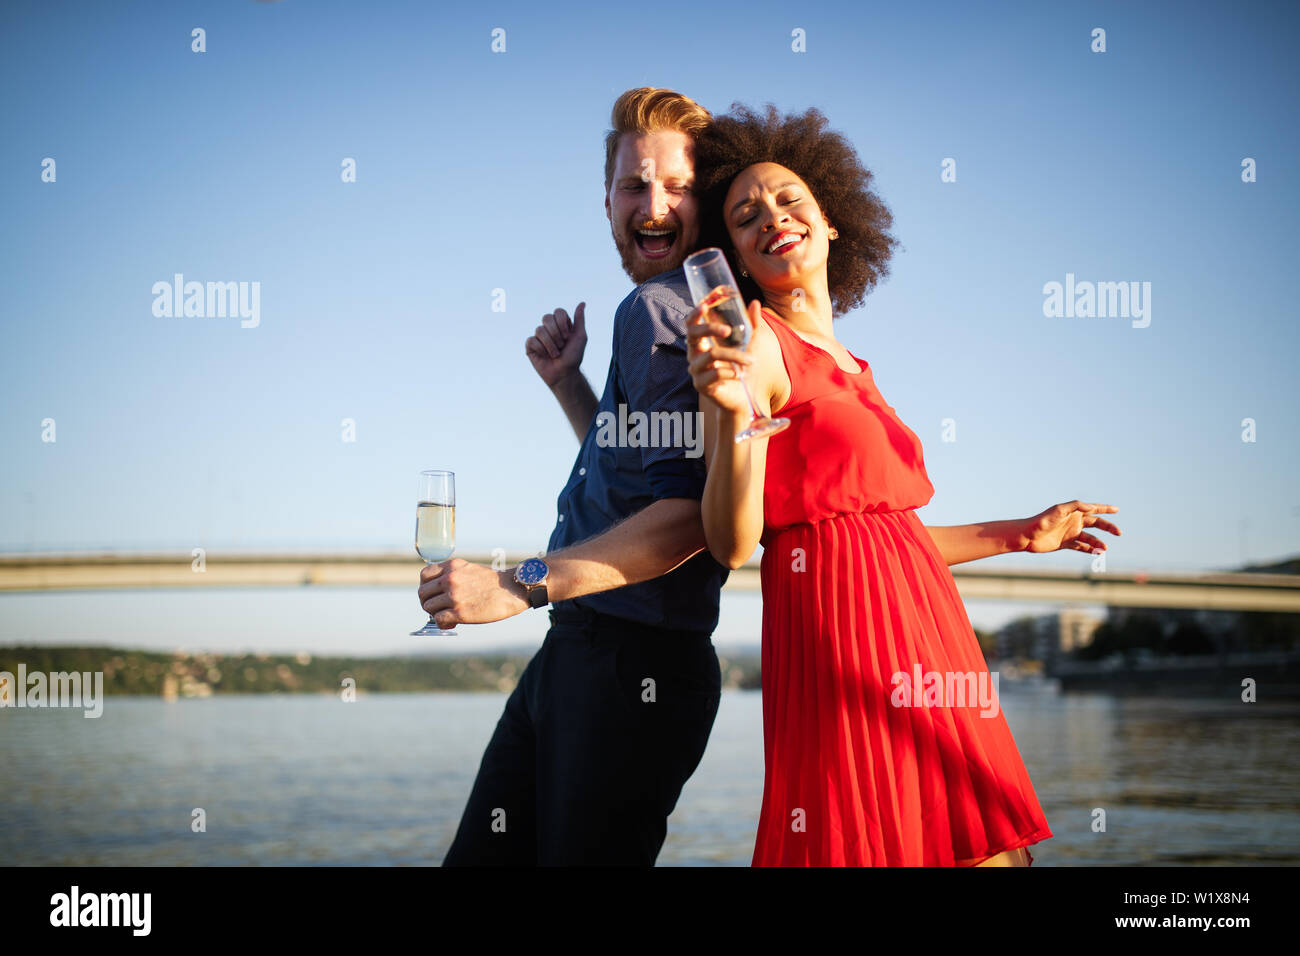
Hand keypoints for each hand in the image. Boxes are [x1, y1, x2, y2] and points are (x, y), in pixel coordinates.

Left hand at [418, 558, 528, 627]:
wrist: (512, 590)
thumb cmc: (493, 582)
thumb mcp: (469, 569)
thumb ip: (453, 575)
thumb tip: (439, 591)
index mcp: (452, 566)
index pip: (424, 575)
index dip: (426, 587)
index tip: (432, 593)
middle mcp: (450, 579)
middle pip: (423, 593)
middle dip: (427, 602)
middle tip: (437, 608)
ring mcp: (453, 596)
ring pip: (428, 607)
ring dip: (435, 614)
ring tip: (447, 616)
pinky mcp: (459, 612)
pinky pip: (438, 619)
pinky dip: (442, 623)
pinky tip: (452, 622)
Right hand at [526, 303, 587, 387]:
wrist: (564, 374)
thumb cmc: (574, 357)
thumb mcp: (580, 337)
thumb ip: (579, 320)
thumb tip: (582, 303)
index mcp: (561, 324)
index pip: (558, 312)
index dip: (562, 323)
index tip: (568, 336)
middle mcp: (549, 328)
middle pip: (546, 317)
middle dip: (556, 334)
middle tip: (562, 345)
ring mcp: (539, 336)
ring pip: (539, 330)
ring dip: (551, 345)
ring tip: (555, 354)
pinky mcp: (530, 346)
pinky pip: (532, 340)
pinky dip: (541, 350)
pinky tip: (544, 356)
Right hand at [686, 297, 755, 415]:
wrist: (743, 399)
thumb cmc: (742, 369)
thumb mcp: (749, 345)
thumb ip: (751, 325)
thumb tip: (754, 303)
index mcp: (702, 343)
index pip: (692, 324)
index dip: (695, 314)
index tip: (705, 304)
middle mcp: (695, 354)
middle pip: (693, 335)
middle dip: (709, 328)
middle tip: (728, 330)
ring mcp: (696, 371)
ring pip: (711, 355)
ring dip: (734, 355)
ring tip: (751, 360)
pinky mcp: (701, 386)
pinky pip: (715, 373)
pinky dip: (730, 372)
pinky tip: (739, 375)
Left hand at [1021, 501, 1120, 554]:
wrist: (1028, 535)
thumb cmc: (1042, 520)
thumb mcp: (1059, 510)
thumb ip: (1076, 506)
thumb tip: (1092, 507)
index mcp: (1074, 512)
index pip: (1093, 509)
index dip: (1106, 508)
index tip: (1117, 509)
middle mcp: (1074, 522)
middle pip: (1096, 523)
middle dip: (1108, 527)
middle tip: (1118, 533)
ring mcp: (1071, 533)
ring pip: (1090, 537)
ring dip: (1098, 542)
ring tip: (1104, 548)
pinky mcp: (1066, 544)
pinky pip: (1082, 547)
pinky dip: (1090, 550)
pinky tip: (1097, 553)